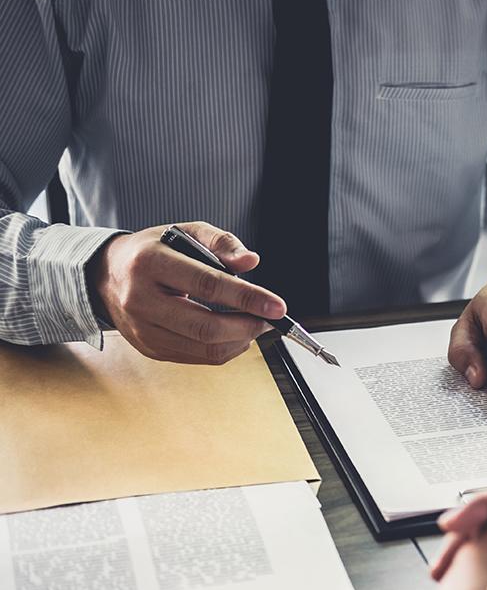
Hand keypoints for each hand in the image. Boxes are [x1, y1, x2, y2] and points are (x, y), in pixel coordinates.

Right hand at [88, 222, 285, 363]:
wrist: (106, 276)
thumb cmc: (153, 252)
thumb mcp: (185, 232)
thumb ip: (221, 242)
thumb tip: (251, 262)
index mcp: (150, 263)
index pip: (207, 284)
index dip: (247, 297)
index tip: (277, 306)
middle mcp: (140, 299)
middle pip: (205, 326)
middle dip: (248, 326)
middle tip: (270, 319)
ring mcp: (142, 329)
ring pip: (203, 348)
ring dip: (241, 341)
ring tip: (256, 325)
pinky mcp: (150, 349)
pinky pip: (197, 357)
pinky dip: (225, 350)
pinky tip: (236, 335)